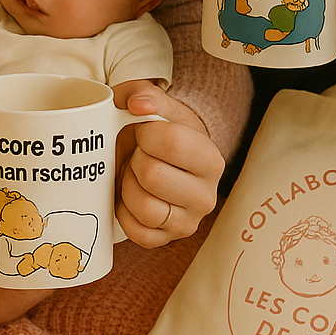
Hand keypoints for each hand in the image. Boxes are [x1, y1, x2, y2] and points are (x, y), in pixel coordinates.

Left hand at [111, 79, 223, 246]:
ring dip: (128, 186)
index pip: (172, 142)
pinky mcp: (165, 241)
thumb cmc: (159, 133)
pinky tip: (130, 197)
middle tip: (139, 155)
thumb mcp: (157, 107)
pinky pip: (135, 232)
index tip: (144, 130)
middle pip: (152, 175)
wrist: (164, 162)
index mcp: (211, 160)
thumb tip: (136, 104)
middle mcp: (206, 196)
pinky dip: (124, 212)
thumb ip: (145, 94)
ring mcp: (188, 223)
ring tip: (134, 174)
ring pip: (143, 206)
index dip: (146, 132)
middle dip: (136, 160)